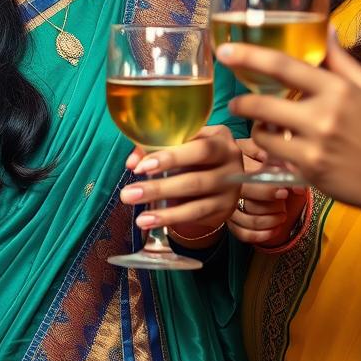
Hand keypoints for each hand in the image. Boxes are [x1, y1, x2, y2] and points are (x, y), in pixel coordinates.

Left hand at [121, 125, 242, 233]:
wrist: (219, 175)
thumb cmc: (192, 152)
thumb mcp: (180, 142)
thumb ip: (154, 146)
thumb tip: (132, 163)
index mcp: (220, 138)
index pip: (197, 147)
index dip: (170, 157)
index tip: (141, 167)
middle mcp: (231, 164)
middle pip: (195, 180)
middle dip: (159, 188)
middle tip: (128, 194)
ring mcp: (231, 190)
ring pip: (196, 204)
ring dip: (164, 212)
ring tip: (139, 218)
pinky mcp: (225, 210)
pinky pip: (196, 216)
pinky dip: (171, 219)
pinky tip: (149, 221)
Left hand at [222, 28, 360, 218]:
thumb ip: (341, 60)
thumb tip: (326, 28)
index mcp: (338, 89)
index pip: (284, 66)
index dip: (250, 55)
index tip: (225, 51)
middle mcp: (324, 116)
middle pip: (263, 103)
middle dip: (241, 100)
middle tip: (236, 99)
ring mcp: (315, 146)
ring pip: (262, 131)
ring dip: (255, 125)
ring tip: (261, 121)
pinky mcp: (309, 170)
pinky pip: (272, 152)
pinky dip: (269, 145)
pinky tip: (277, 141)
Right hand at [227, 138, 304, 245]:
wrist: (271, 188)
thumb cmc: (275, 171)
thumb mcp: (280, 162)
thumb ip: (288, 168)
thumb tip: (297, 185)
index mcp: (237, 160)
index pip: (246, 175)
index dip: (266, 187)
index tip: (283, 192)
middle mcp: (228, 182)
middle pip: (244, 196)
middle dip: (269, 203)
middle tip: (283, 200)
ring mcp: (227, 203)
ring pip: (245, 216)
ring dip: (269, 219)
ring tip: (282, 214)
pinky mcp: (231, 221)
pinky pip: (242, 232)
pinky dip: (261, 234)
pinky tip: (275, 229)